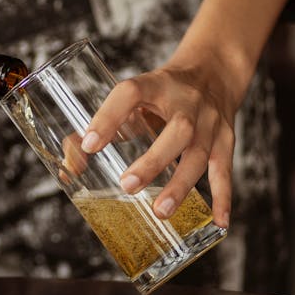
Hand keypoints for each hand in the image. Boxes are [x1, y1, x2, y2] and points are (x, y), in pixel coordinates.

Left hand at [80, 55, 235, 229]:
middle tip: (127, 186)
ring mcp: (210, 122)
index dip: (108, 116)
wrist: (213, 71)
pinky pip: (224, 170)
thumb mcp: (134, 95)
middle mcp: (185, 102)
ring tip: (160, 211)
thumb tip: (68, 168)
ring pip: (199, 154)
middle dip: (152, 160)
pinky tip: (217, 222)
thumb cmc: (162, 90)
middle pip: (176, 130)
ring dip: (180, 185)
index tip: (88, 144)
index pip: (130, 93)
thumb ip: (101, 126)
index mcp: (154, 84)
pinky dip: (223, 198)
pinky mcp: (225, 139)